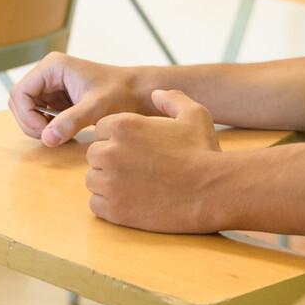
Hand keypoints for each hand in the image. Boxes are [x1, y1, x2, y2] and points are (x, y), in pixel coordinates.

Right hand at [8, 52, 153, 145]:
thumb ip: (71, 121)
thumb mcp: (96, 108)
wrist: (139, 93)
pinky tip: (66, 131)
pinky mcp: (58, 97)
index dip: (26, 116)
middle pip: (19, 102)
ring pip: (28, 109)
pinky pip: (40, 114)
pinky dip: (48, 127)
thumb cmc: (121, 94)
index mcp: (52, 67)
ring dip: (39, 126)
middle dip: (31, 123)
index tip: (46, 133)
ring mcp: (52, 85)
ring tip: (62, 134)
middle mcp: (48, 72)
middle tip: (53, 137)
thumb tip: (46, 138)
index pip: (19, 93)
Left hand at [85, 90, 224, 232]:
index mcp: (123, 126)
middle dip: (111, 161)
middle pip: (94, 155)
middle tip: (136, 170)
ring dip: (108, 183)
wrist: (211, 192)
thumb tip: (155, 94)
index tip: (136, 150)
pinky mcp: (113, 210)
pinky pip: (96, 205)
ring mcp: (110, 182)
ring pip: (94, 180)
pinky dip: (109, 206)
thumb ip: (172, 99)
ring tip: (134, 187)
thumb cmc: (203, 152)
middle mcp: (110, 152)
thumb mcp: (193, 115)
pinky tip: (131, 203)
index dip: (118, 140)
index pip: (102, 130)